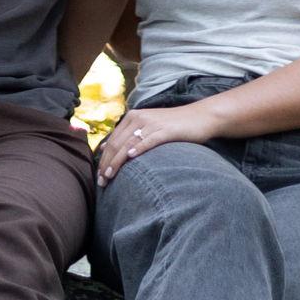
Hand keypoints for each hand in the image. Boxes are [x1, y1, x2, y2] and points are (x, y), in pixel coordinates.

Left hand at [96, 100, 218, 185]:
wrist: (200, 117)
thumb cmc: (174, 126)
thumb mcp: (149, 128)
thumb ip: (131, 136)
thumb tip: (109, 148)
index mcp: (133, 117)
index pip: (113, 140)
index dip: (104, 158)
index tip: (99, 175)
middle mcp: (139, 118)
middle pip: (117, 143)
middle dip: (107, 164)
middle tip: (101, 182)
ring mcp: (152, 123)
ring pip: (128, 144)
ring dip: (116, 162)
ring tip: (109, 176)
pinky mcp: (165, 130)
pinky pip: (148, 140)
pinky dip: (138, 149)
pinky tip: (129, 158)